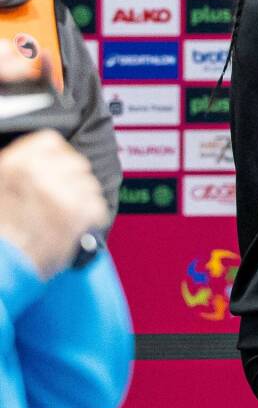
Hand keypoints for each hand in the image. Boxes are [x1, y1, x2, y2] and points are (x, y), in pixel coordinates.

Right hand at [0, 130, 107, 279]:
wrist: (3, 265)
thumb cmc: (0, 234)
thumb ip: (16, 169)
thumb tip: (33, 165)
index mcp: (15, 163)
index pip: (51, 142)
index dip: (58, 156)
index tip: (58, 167)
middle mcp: (40, 173)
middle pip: (77, 163)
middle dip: (73, 180)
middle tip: (64, 196)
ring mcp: (62, 192)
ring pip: (90, 184)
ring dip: (83, 198)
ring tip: (67, 214)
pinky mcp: (79, 214)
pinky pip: (99, 205)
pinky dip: (92, 216)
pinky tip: (78, 225)